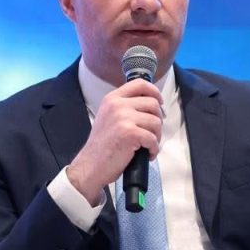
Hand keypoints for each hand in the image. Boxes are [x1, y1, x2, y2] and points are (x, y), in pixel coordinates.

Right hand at [67, 78, 163, 204]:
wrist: (90, 165)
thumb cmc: (102, 145)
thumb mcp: (108, 116)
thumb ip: (124, 107)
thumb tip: (149, 105)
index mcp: (112, 98)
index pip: (140, 84)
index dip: (154, 92)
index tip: (159, 102)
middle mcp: (117, 105)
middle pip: (153, 104)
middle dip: (158, 120)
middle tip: (152, 132)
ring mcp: (124, 118)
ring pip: (156, 122)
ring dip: (156, 136)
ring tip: (148, 145)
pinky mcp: (130, 133)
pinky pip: (153, 139)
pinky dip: (154, 149)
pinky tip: (147, 154)